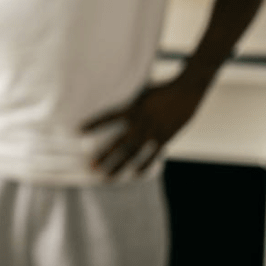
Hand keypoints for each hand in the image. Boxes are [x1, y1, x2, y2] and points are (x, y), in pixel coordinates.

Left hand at [80, 78, 207, 178]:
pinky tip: (133, 174)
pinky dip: (143, 165)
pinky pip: (152, 155)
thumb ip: (129, 102)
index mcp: (133, 107)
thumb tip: (114, 107)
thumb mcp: (141, 93)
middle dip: (104, 155)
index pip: (109, 117)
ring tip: (106, 176)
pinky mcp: (166, 137)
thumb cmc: (162, 89)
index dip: (94, 123)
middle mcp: (141, 121)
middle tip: (90, 167)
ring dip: (119, 165)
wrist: (187, 89)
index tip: (77, 130)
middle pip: (119, 142)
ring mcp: (153, 131)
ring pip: (133, 152)